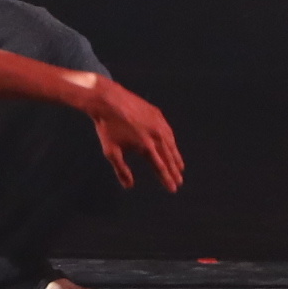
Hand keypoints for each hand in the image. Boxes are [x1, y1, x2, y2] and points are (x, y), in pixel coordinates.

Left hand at [79, 76, 185, 191]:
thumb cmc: (107, 127)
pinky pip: (167, 131)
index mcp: (146, 146)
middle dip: (174, 171)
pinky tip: (172, 146)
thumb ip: (121, 170)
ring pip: (171, 144)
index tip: (173, 189)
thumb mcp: (111, 151)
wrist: (108, 100)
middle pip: (169, 157)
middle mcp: (156, 135)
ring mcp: (158, 123)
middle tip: (179, 182)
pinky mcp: (157, 113)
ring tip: (180, 167)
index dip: (167, 179)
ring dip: (176, 157)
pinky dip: (171, 141)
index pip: (160, 167)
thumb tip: (129, 186)